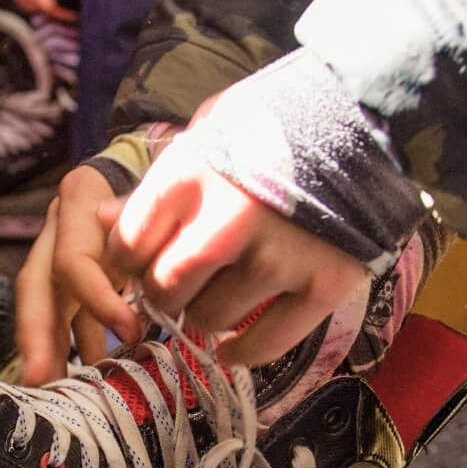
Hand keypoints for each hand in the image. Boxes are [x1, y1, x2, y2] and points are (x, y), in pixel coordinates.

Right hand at [15, 164, 142, 382]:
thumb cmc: (155, 181)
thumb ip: (148, 227)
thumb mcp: (157, 194)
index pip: (72, 261)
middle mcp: (56, 231)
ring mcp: (58, 256)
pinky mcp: (70, 280)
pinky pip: (70, 318)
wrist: (145, 171)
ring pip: (45, 308)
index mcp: (76, 203)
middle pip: (34, 289)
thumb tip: (152, 267)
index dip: (97, 300)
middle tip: (39, 381)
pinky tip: (96, 377)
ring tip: (65, 395)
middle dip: (36, 337)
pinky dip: (82, 347)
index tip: (132, 332)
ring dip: (55, 352)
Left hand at [107, 132, 363, 366]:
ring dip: (206, 316)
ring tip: (222, 295)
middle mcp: (229, 221)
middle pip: (166, 289)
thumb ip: (158, 182)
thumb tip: (99, 220)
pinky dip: (243, 353)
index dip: (131, 261)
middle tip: (182, 286)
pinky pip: (267, 343)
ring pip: (210, 319)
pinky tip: (233, 350)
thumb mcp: (208, 132)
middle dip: (165, 294)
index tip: (144, 262)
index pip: (129, 244)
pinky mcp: (324, 284)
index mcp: (192, 174)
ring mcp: (279, 258)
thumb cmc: (276, 120)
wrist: (367, 114)